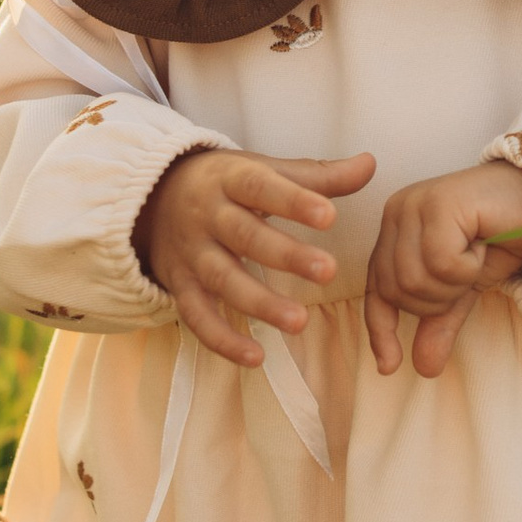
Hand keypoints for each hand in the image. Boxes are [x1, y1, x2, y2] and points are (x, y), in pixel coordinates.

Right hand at [134, 146, 373, 368]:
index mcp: (230, 179)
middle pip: (245, 236)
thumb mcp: (263, 170)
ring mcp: (192, 253)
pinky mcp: (180, 285)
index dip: (294, 201)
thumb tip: (370, 164)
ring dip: (260, 303)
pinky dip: (223, 340)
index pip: (262, 187)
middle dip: (286, 255)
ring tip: (300, 322)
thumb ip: (317, 175)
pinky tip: (256, 357)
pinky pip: (197, 316)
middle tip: (329, 272)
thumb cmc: (225, 184)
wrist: (152, 197)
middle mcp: (208, 215)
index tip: (329, 216)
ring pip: (223, 279)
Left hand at [363, 161, 521, 378]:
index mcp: (395, 230)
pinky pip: (440, 262)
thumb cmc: (503, 236)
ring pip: (415, 279)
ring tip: (476, 256)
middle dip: (438, 300)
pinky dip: (467, 266)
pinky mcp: (438, 203)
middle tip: (469, 274)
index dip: (380, 330)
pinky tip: (482, 243)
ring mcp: (415, 205)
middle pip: (396, 290)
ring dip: (455, 283)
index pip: (376, 290)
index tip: (389, 366)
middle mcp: (397, 213)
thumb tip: (424, 369)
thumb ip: (441, 320)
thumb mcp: (465, 287)